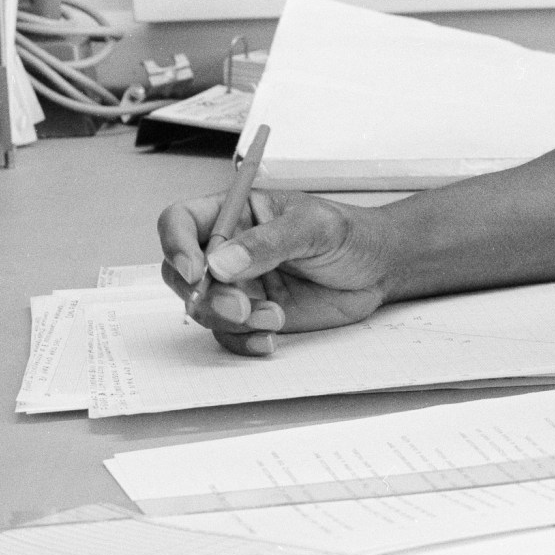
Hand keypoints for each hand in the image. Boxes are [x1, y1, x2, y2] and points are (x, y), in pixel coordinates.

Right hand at [158, 190, 389, 356]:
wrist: (378, 269)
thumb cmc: (349, 234)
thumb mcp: (315, 227)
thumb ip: (269, 242)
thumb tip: (221, 262)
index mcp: (236, 213)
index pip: (181, 221)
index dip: (176, 245)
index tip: (196, 271)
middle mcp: (229, 250)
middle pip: (181, 272)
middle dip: (203, 294)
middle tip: (239, 306)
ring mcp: (240, 285)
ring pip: (204, 308)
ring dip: (232, 320)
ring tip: (276, 316)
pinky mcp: (254, 315)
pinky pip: (229, 335)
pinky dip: (244, 341)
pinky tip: (271, 338)